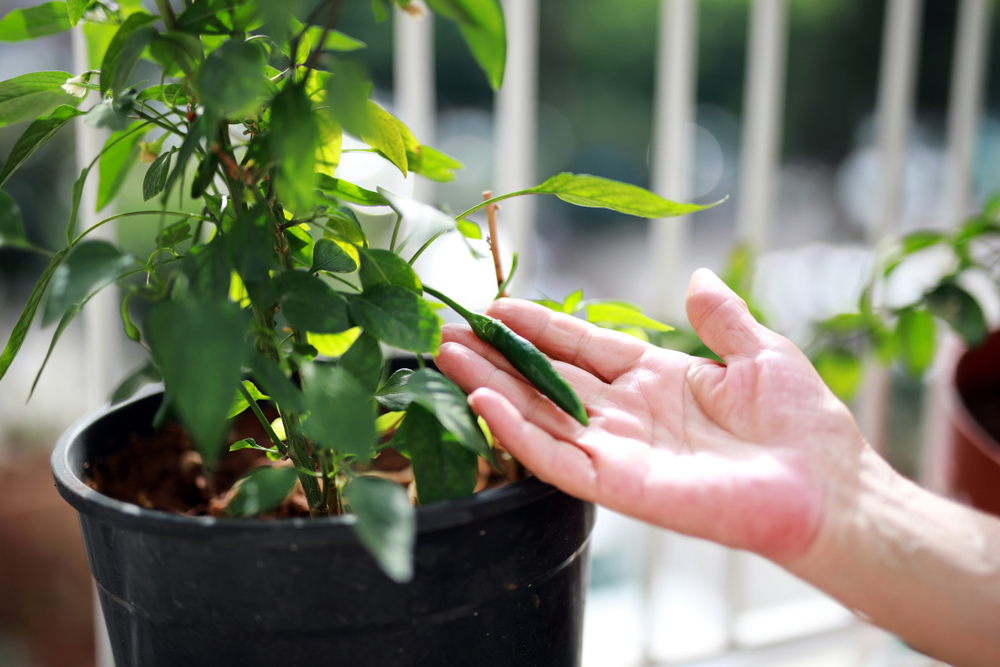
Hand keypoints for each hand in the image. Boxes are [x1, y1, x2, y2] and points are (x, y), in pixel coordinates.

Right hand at [436, 269, 866, 564]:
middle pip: (546, 379)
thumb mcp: (761, 354)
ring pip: (540, 415)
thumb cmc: (803, 425)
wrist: (828, 488)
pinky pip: (558, 459)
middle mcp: (628, 415)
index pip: (581, 347)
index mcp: (656, 379)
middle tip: (449, 330)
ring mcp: (620, 451)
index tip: (496, 306)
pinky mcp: (620, 486)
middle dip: (498, 355)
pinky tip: (484, 403)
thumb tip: (697, 276)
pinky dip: (519, 433)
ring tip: (447, 356)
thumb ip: (721, 318)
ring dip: (492, 387)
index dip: (539, 327)